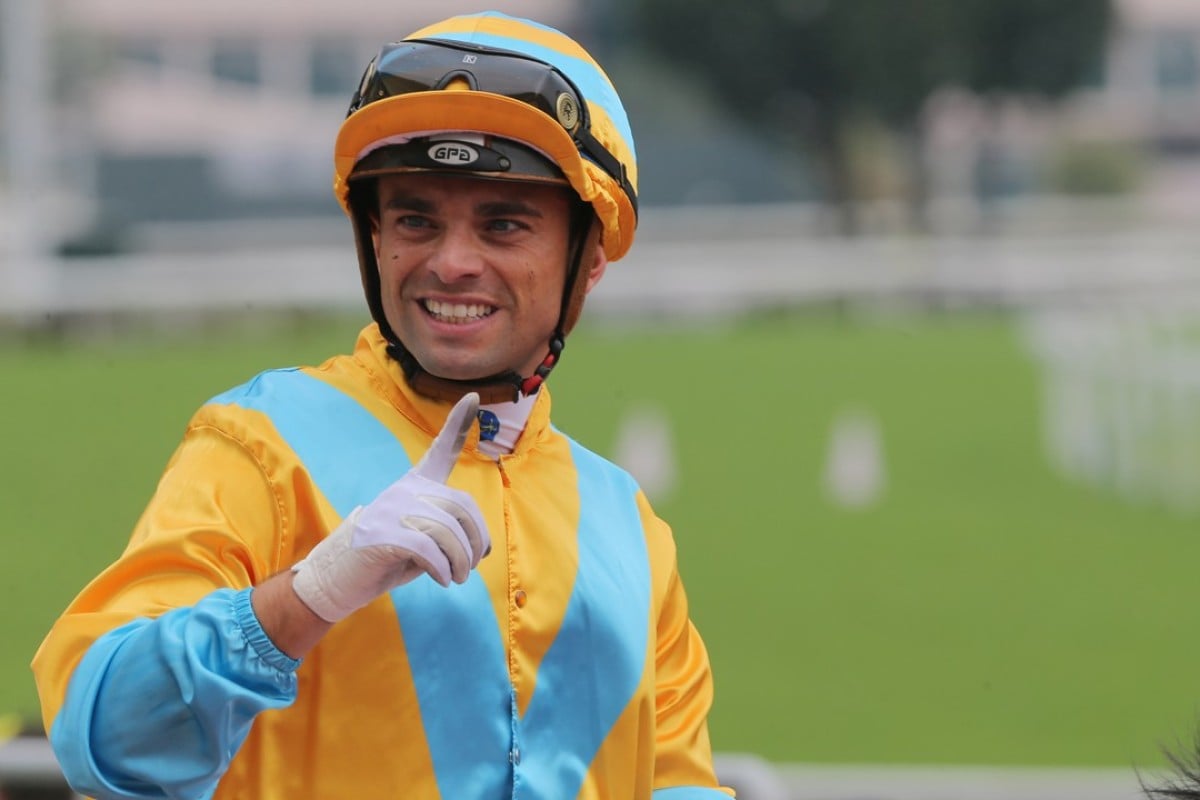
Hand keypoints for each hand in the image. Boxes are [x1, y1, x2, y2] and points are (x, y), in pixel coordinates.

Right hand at [291, 392, 489, 622]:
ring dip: (460, 562)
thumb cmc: (386, 559)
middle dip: (475, 541)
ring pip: (447, 531)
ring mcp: (390, 511)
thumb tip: (480, 545)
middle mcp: (403, 491)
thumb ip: (446, 531)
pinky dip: (443, 569)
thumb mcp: (420, 539)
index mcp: (414, 486)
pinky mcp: (381, 535)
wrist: (334, 579)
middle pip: (460, 507)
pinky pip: (429, 549)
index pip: (440, 450)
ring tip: (457, 577)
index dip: (458, 425)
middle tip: (471, 565)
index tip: (473, 397)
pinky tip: (443, 579)